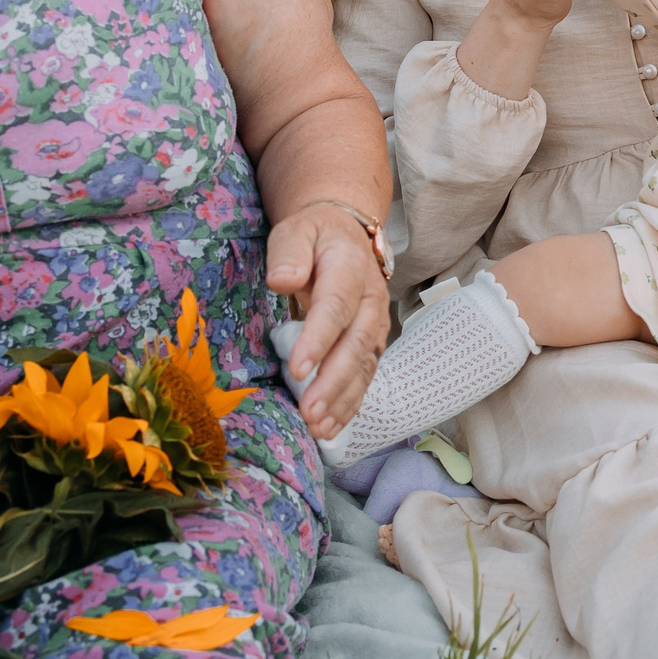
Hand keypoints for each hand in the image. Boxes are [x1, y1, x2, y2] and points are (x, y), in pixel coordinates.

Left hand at [267, 203, 393, 439]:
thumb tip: (283, 280)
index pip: (337, 306)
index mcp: (350, 267)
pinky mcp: (371, 342)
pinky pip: (365, 376)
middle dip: (334, 381)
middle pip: (356, 343)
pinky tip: (331, 427)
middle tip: (310, 411)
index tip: (298, 368)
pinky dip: (350, 404)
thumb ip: (289, 252)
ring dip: (343, 399)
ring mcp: (375, 323)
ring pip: (365, 365)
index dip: (319, 339)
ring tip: (319, 427)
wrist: (345, 234)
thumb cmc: (314, 235)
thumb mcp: (296, 230)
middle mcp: (371, 299)